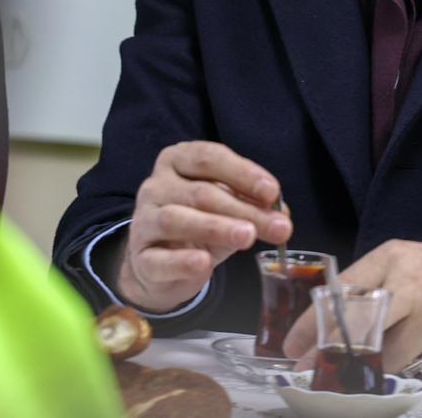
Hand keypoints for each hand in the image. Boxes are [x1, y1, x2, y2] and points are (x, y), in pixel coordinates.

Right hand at [112, 141, 291, 314]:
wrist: (160, 262)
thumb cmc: (199, 222)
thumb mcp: (227, 207)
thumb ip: (251, 204)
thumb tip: (280, 212)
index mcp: (178, 161)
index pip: (209, 158)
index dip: (242, 172)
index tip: (272, 192)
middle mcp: (156, 185)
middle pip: (201, 192)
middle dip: (243, 209)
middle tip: (278, 226)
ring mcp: (144, 220)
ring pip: (176, 219)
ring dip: (216, 227)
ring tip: (247, 237)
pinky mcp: (140, 257)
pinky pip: (159, 259)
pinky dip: (182, 261)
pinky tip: (204, 262)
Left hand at [281, 238, 421, 377]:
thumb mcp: (401, 263)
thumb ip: (368, 288)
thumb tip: (323, 329)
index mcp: (392, 258)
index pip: (343, 295)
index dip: (314, 326)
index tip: (294, 348)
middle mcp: (414, 284)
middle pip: (361, 330)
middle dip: (333, 356)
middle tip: (316, 373)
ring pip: (390, 359)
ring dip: (382, 365)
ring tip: (391, 353)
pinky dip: (421, 366)